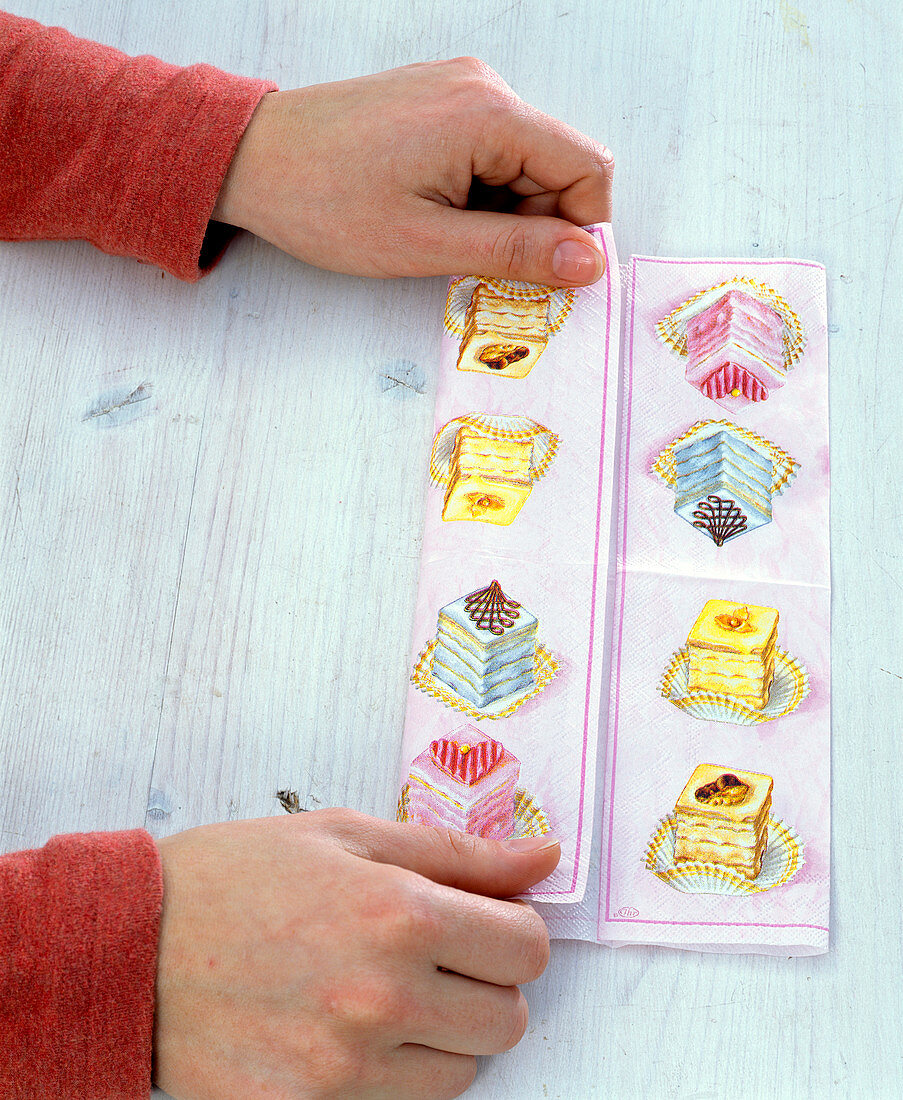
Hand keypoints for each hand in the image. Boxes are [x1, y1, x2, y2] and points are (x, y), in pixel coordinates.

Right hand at [153, 809, 558, 1099]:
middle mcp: (383, 996)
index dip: (514, 931)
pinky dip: (396, 1071)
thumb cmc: (236, 875)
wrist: (130, 946)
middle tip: (438, 953)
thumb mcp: (347, 833)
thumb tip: (544, 858)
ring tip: (386, 989)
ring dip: (445, 1031)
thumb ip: (459, 852)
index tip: (487, 923)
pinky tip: (351, 1027)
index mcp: (399, 912)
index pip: (528, 948)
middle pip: (509, 1018)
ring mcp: (347, 1066)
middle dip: (486, 982)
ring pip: (464, 1070)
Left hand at [212, 58, 611, 286]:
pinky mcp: (440, 102)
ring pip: (525, 165)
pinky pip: (491, 153)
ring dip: (502, 214)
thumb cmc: (324, 200)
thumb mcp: (426, 244)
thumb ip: (516, 253)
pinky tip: (433, 212)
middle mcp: (482, 88)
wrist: (253, 158)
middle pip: (558, 167)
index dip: (580, 231)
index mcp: (488, 114)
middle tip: (476, 260)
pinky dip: (479, 194)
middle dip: (535, 226)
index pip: (588, 169)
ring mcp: (460, 89)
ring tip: (440, 234)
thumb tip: (589, 263)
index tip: (547, 275)